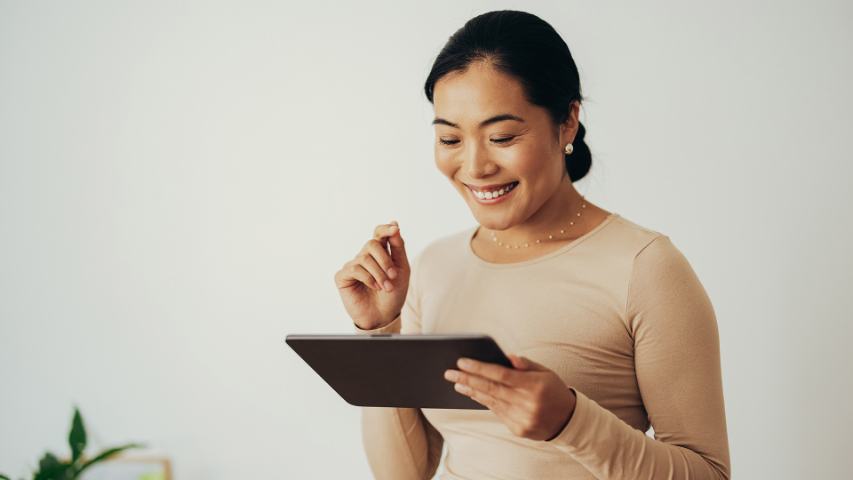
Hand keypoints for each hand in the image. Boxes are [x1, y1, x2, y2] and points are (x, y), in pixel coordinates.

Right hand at [334, 221, 409, 329]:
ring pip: (365, 258)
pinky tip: (374, 287)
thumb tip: (395, 225)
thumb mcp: (402, 269)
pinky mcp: (342, 276)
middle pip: (372, 243)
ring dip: (379, 273)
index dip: (386, 229)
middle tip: (393, 275)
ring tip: (386, 287)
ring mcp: (353, 265)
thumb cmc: (393, 293)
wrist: (384, 315)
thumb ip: (398, 247)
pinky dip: (368, 278)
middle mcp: (365, 256)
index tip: (395, 229)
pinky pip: (355, 269)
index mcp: (380, 252)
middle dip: (385, 260)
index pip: (379, 233)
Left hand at [443, 354, 576, 441]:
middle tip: (449, 373)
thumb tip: (506, 357)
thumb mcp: (545, 372)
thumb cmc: (553, 390)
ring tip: (457, 383)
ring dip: (471, 391)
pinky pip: (497, 413)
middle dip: (467, 379)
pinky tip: (473, 394)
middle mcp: (527, 403)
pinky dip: (484, 402)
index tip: (462, 361)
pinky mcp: (518, 429)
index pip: (500, 374)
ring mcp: (522, 418)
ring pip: (490, 402)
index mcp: (534, 385)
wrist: (568, 420)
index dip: (479, 368)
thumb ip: (525, 364)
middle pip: (491, 389)